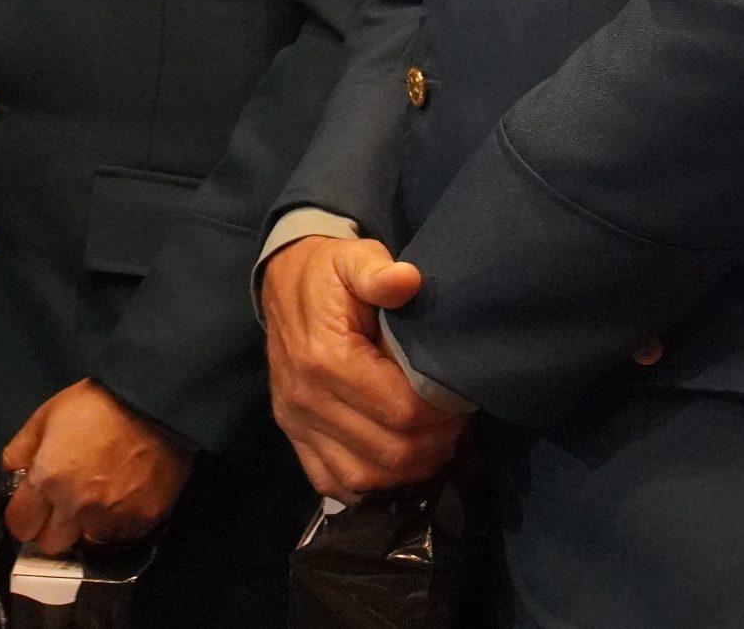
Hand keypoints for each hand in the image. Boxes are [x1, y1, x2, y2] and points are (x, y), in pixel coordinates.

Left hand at [1, 379, 194, 553]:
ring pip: (85, 541)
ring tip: (96, 498)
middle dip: (50, 527)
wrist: (154, 404)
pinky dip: (115, 522)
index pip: (19, 525)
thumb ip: (20, 451)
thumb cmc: (95, 404)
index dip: (22, 515)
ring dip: (85, 526)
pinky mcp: (141, 522)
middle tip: (61, 503)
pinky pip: (118, 535)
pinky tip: (121, 497)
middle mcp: (76, 508)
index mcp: (47, 479)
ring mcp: (110, 519)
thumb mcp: (46, 415)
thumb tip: (12, 477)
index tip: (31, 505)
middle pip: (50, 544)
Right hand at [262, 236, 466, 501]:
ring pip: (366, 478)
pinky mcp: (294, 436)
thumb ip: (377, 270)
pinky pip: (333, 483)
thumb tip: (407, 280)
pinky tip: (396, 461)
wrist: (282, 283)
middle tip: (456, 423)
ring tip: (433, 444)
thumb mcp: (353, 258)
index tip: (461, 397)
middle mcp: (307, 400)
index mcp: (325, 359)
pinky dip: (371, 484)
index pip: (401, 411)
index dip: (442, 413)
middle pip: (391, 453)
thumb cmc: (328, 273)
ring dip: (409, 470)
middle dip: (435, 445)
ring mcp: (297, 423)